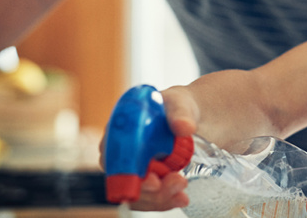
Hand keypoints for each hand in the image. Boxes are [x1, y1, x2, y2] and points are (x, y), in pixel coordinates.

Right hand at [127, 86, 198, 210]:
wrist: (191, 119)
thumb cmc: (177, 107)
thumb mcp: (180, 104)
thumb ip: (180, 113)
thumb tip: (184, 126)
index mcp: (121, 131)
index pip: (114, 157)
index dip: (128, 173)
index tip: (153, 180)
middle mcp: (123, 154)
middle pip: (126, 182)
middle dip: (150, 191)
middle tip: (178, 183)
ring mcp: (137, 171)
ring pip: (138, 196)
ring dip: (160, 199)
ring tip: (182, 193)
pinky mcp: (151, 181)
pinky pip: (151, 199)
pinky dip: (166, 201)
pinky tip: (181, 198)